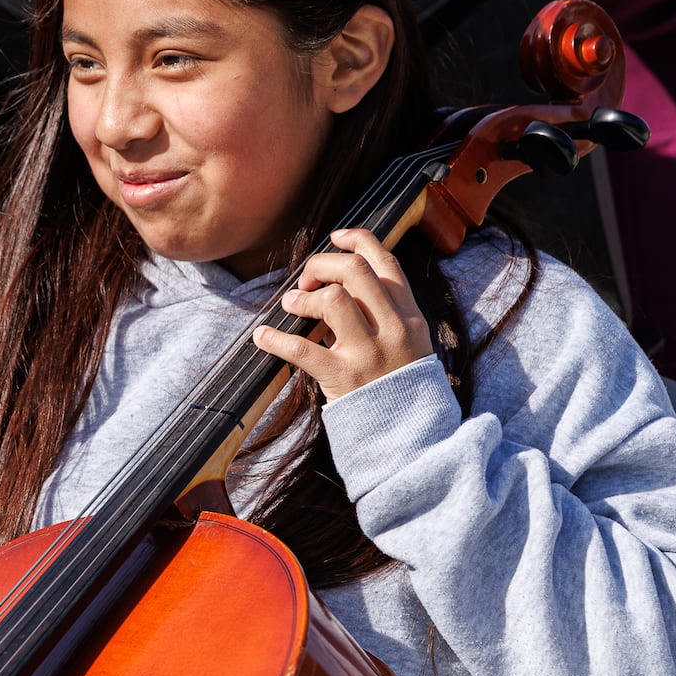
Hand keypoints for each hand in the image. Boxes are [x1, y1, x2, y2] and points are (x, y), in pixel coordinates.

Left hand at [252, 227, 433, 400]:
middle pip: (354, 271)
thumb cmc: (401, 387)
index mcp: (410, 316)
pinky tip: (262, 337)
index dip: (357, 240)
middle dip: (322, 266)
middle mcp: (393, 329)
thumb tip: (339, 284)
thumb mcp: (409, 344)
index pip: (386, 262)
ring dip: (303, 299)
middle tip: (306, 281)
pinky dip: (274, 339)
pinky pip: (300, 349)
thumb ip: (384, 314)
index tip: (335, 238)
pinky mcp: (344, 379)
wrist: (413, 438)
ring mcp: (369, 354)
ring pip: (332, 300)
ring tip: (291, 306)